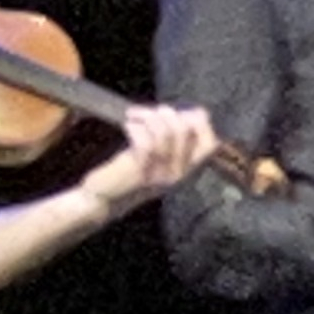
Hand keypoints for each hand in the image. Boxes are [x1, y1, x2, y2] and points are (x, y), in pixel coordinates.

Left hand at [82, 104, 220, 203]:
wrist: (103, 201)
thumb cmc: (129, 174)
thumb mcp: (158, 159)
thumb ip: (174, 140)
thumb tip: (188, 112)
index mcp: (186, 171)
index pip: (209, 145)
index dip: (200, 123)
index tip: (181, 112)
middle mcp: (177, 174)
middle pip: (184, 131)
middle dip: (167, 113)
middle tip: (150, 113)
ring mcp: (159, 174)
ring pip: (165, 133)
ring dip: (148, 117)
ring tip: (134, 116)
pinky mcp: (140, 172)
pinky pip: (145, 141)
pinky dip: (136, 126)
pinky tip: (127, 125)